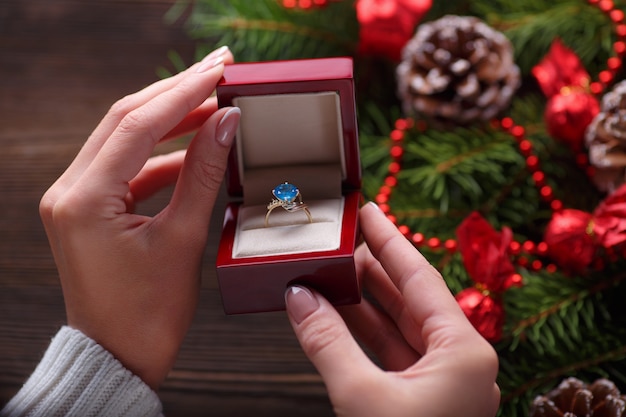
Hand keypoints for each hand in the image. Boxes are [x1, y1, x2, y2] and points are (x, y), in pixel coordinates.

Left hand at [39, 46, 239, 389]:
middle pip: (125, 119)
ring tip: (214, 104)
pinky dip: (162, 155)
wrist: (118, 355)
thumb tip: (226, 124)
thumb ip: (203, 174)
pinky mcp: (89, 207)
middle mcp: (69, 191)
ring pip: (125, 139)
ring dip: (170, 121)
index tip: (219, 70)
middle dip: (175, 92)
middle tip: (217, 69)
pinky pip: (128, 167)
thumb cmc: (147, 314)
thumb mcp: (182, 239)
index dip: (183, 92)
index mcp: (85, 199)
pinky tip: (195, 149)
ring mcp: (75, 198)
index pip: (138, 124)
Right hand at [285, 202, 499, 416]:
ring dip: (367, 303)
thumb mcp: (361, 396)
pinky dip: (368, 336)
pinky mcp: (427, 403)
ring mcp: (446, 385)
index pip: (420, 279)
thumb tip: (300, 297)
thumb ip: (327, 341)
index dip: (390, 241)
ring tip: (336, 275)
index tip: (368, 212)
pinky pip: (396, 355)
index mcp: (465, 354)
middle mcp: (462, 365)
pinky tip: (341, 318)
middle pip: (413, 300)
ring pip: (403, 328)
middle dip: (375, 269)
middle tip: (346, 242)